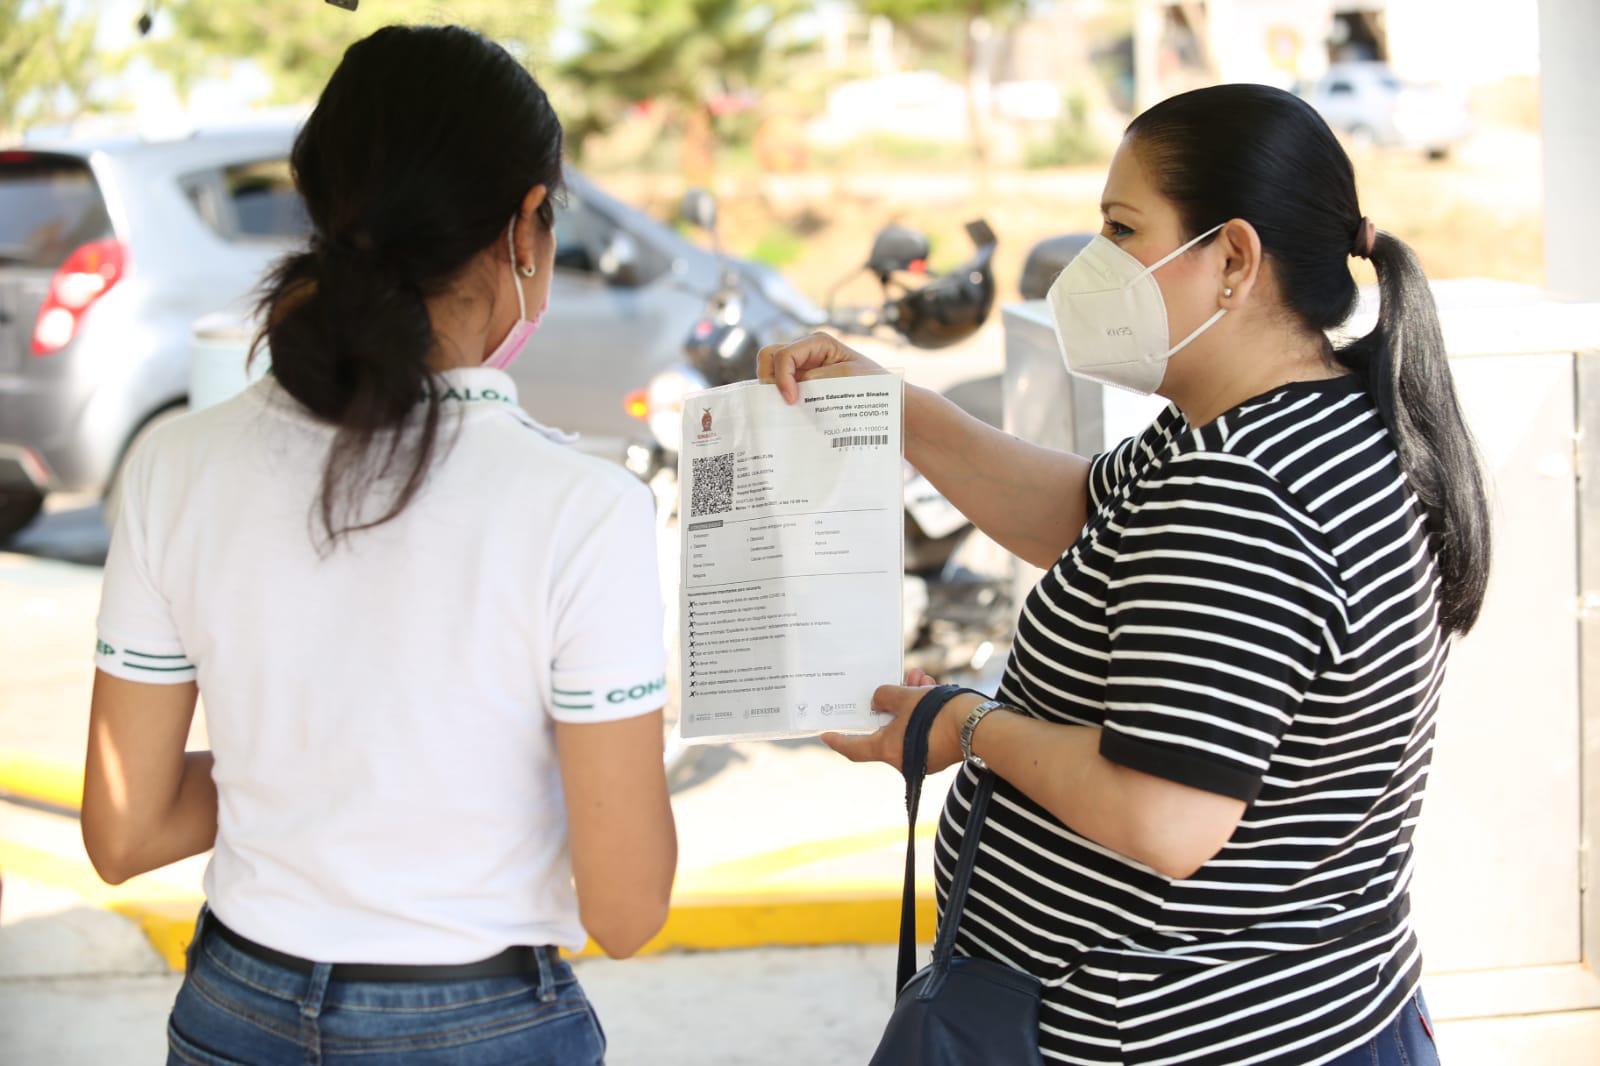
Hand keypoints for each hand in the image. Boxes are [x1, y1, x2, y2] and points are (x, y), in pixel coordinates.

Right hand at [757, 332, 886, 404]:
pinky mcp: (802, 383)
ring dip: (773, 389)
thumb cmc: (873, 384)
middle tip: (781, 401)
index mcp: (818, 342)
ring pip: (771, 371)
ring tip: (786, 408)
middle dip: (769, 378)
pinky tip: (790, 413)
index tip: (792, 400)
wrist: (886, 401)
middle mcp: (806, 351)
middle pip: (769, 356)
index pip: (784, 355)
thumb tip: (790, 390)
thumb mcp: (848, 378)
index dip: (781, 377)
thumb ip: (818, 380)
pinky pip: (782, 387)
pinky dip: (780, 397)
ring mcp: (802, 367)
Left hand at [821, 679, 983, 774]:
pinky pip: (925, 729)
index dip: (838, 740)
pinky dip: (926, 711)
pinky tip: (932, 690)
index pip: (855, 748)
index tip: (826, 735)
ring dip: (913, 701)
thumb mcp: (906, 697)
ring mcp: (924, 759)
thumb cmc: (938, 713)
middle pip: (888, 729)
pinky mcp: (941, 753)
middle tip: (899, 682)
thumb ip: (885, 696)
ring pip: (909, 725)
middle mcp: (904, 760)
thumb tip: (878, 700)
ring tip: (921, 680)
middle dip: (893, 702)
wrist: (980, 726)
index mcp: (888, 750)